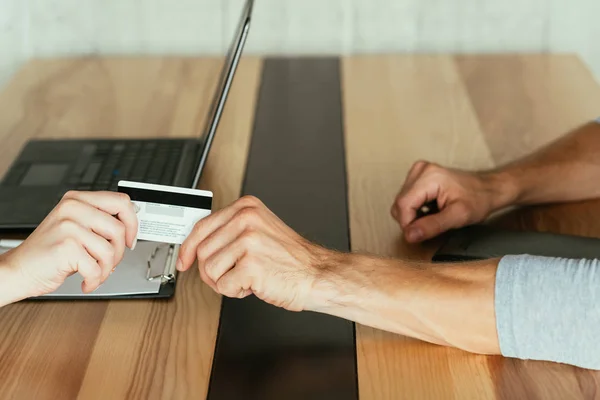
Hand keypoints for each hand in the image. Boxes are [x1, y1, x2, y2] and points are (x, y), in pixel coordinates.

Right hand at [0, 191, 137, 298]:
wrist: (18, 270)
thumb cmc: (49, 252)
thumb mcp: (75, 228)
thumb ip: (99, 223)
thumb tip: (131, 229)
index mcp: (77, 200)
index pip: (121, 201)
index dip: (133, 223)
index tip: (130, 238)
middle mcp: (72, 209)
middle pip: (119, 229)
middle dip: (119, 252)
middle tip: (109, 262)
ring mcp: (69, 227)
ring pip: (110, 250)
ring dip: (106, 269)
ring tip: (95, 273)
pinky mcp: (66, 247)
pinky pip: (97, 268)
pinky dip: (95, 280)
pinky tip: (86, 281)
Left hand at [178, 196, 325, 311]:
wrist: (316, 274)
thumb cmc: (290, 259)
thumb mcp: (259, 231)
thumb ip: (230, 232)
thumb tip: (196, 245)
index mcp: (246, 208)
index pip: (202, 226)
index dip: (189, 248)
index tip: (184, 260)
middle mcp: (246, 220)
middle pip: (202, 251)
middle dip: (212, 271)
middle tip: (232, 275)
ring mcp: (249, 241)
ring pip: (209, 270)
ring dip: (225, 282)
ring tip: (247, 277)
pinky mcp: (251, 264)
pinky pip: (224, 286)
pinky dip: (236, 292)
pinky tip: (254, 284)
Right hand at [391, 161, 512, 242]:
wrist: (488, 189)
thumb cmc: (478, 200)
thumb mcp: (458, 217)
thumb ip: (432, 226)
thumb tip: (409, 235)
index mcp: (430, 176)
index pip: (403, 205)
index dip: (408, 224)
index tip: (420, 235)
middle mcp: (421, 170)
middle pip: (400, 203)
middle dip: (411, 220)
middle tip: (431, 225)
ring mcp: (418, 171)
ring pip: (401, 202)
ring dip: (413, 215)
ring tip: (434, 215)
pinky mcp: (418, 175)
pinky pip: (406, 198)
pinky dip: (415, 209)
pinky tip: (431, 209)